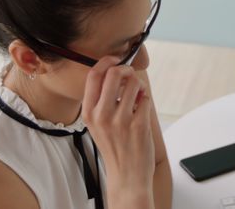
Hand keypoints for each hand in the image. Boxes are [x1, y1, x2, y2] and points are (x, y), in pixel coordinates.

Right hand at [82, 57, 155, 205]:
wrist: (126, 175)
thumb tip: (115, 71)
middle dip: (126, 69)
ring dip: (139, 86)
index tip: (115, 60)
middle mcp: (102, 115)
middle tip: (130, 75)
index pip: (93, 75)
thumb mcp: (97, 123)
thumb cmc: (114, 146)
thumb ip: (101, 99)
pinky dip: (146, 100)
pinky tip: (141, 109)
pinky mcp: (138, 125)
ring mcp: (121, 120)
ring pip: (134, 83)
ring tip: (137, 96)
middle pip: (114, 73)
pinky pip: (145, 98)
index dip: (106, 62)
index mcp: (89, 112)